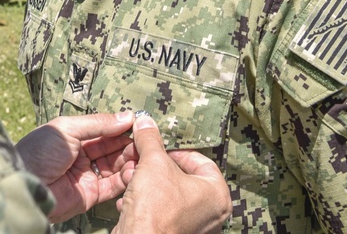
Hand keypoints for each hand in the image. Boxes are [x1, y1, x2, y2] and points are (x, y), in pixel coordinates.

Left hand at [15, 111, 136, 222]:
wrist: (25, 184)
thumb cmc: (39, 151)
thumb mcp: (67, 128)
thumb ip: (98, 123)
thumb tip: (127, 116)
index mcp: (74, 135)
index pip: (104, 130)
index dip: (122, 127)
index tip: (142, 123)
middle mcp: (82, 155)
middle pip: (112, 148)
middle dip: (129, 144)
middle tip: (147, 141)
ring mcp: (87, 175)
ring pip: (116, 167)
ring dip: (130, 161)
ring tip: (143, 156)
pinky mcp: (90, 195)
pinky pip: (113, 186)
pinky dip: (125, 179)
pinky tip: (135, 171)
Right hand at [112, 114, 230, 233]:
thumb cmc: (156, 207)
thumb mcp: (153, 161)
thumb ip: (151, 139)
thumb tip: (146, 123)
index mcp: (217, 195)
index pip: (201, 161)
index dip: (176, 150)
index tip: (159, 147)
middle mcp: (211, 214)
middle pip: (181, 177)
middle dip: (155, 166)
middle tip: (141, 159)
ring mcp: (194, 227)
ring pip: (168, 193)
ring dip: (145, 182)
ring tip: (130, 177)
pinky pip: (161, 211)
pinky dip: (144, 201)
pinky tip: (129, 198)